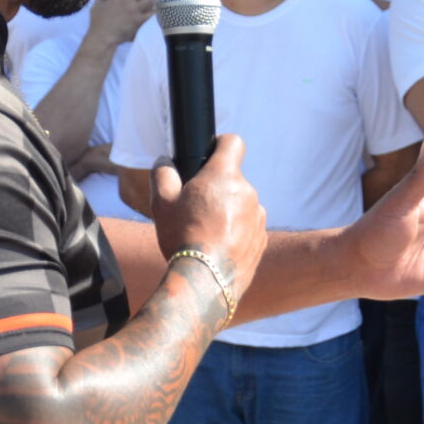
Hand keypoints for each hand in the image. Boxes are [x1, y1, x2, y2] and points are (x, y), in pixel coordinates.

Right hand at [87, 0, 154, 48]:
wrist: (103, 37)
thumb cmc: (98, 22)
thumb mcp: (96, 6)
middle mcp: (129, 1)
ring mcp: (135, 11)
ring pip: (151, 0)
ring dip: (152, 0)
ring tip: (150, 2)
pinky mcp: (139, 21)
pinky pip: (151, 13)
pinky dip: (152, 11)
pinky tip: (151, 12)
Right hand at [148, 134, 268, 300]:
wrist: (205, 281)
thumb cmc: (182, 237)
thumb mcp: (161, 202)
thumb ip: (162, 173)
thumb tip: (165, 162)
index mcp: (224, 175)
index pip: (233, 142)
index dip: (220, 145)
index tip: (209, 155)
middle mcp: (248, 191)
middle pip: (232, 180)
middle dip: (216, 189)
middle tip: (194, 209)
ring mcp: (258, 217)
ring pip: (241, 205)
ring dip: (228, 212)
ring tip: (206, 234)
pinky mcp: (262, 240)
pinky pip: (248, 228)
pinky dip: (236, 234)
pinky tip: (218, 249)